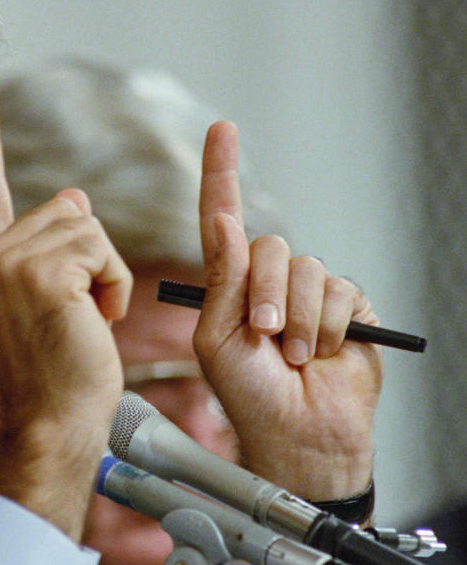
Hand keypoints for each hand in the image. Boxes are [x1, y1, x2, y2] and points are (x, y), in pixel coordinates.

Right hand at [0, 90, 131, 539]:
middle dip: (88, 256)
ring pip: (87, 227)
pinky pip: (101, 250)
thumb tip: (74, 196)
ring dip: (104, 273)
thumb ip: (46, 245)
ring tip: (84, 319)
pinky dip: (113, 284)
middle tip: (76, 311)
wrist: (54, 420)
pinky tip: (94, 321)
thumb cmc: (53, 367)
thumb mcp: (39, 299)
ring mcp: (7, 262)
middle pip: (65, 208)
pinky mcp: (42, 272)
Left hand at [192, 122, 382, 499]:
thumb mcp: (216, 339)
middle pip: (269, 247)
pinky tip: (322, 355)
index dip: (221, 174)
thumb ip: (221, 282)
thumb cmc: (247, 395)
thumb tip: (224, 222)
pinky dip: (327, 327)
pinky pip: (340, 293)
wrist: (298, 435)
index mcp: (230, 286)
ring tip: (292, 357)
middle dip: (266, 296)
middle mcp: (269, 282)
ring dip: (298, 320)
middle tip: (264, 337)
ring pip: (307, 270)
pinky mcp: (348, 308)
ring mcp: (309, 294)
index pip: (224, 219)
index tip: (222, 129)